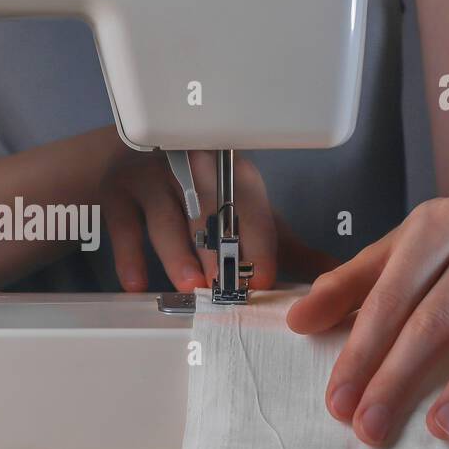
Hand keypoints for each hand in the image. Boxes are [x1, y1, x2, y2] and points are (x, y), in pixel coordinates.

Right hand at [99, 150, 277, 292]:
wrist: (130, 160)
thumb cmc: (196, 193)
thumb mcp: (242, 212)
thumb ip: (283, 243)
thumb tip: (331, 269)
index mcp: (227, 168)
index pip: (248, 201)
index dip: (258, 239)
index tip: (263, 277)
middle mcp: (189, 166)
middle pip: (207, 208)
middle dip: (218, 250)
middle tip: (226, 287)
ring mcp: (150, 177)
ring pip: (165, 216)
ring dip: (178, 253)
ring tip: (190, 285)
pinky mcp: (117, 192)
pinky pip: (124, 225)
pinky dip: (129, 256)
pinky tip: (135, 283)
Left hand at [286, 197, 448, 446]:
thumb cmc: (441, 250)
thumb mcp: (393, 254)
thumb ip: (344, 286)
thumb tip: (296, 322)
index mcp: (435, 225)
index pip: (389, 297)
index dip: (360, 351)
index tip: (337, 400)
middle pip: (436, 319)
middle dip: (398, 379)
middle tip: (370, 427)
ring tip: (439, 429)